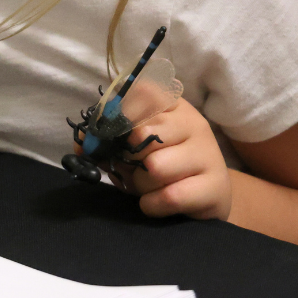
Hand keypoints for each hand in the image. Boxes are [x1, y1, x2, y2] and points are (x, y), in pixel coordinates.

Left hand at [112, 100, 231, 220]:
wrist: (207, 195)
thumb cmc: (162, 162)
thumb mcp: (134, 144)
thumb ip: (106, 139)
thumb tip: (81, 143)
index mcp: (172, 104)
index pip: (142, 94)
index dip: (120, 116)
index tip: (116, 135)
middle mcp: (193, 123)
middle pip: (143, 133)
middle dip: (128, 157)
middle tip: (132, 167)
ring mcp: (208, 154)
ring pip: (156, 167)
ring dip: (141, 183)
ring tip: (145, 185)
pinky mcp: (215, 188)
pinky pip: (171, 196)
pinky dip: (152, 204)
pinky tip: (153, 202)